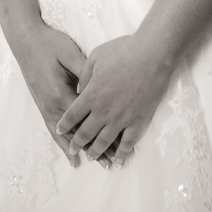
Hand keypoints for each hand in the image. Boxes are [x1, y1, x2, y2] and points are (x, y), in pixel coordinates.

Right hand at [14, 22, 114, 168]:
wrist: (26, 41)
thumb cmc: (50, 44)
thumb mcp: (70, 54)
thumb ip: (86, 72)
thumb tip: (102, 89)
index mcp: (61, 94)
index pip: (87, 120)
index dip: (104, 131)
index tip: (120, 143)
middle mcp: (52, 106)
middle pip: (78, 133)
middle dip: (97, 147)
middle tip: (114, 162)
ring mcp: (46, 108)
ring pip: (67, 137)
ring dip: (83, 150)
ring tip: (99, 163)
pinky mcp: (43, 106)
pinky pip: (55, 132)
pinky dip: (65, 146)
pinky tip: (73, 158)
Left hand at [55, 34, 173, 166]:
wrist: (152, 55)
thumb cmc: (123, 51)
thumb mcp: (96, 56)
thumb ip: (84, 75)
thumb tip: (79, 90)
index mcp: (91, 95)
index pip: (73, 114)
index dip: (65, 124)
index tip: (59, 129)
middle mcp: (104, 111)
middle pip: (86, 132)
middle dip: (77, 142)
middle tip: (72, 149)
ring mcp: (122, 119)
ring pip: (104, 141)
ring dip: (96, 151)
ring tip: (91, 157)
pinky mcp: (139, 121)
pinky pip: (128, 143)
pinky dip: (122, 154)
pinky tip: (118, 161)